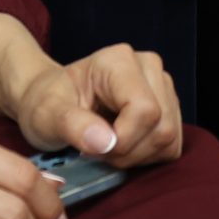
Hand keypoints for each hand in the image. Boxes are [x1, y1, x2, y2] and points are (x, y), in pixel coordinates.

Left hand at [4, 43, 182, 169]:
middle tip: (97, 152)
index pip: (144, 109)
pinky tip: (123, 149)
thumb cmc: (46, 104)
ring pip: (169, 138)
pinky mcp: (170, 108)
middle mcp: (148, 67)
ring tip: (107, 150)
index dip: (124, 140)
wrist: (51, 101)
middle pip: (162, 126)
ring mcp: (163, 87)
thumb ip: (72, 125)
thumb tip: (106, 142)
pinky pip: (172, 145)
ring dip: (138, 157)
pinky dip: (147, 157)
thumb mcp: (46, 115)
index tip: (94, 149)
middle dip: (129, 152)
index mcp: (118, 61)